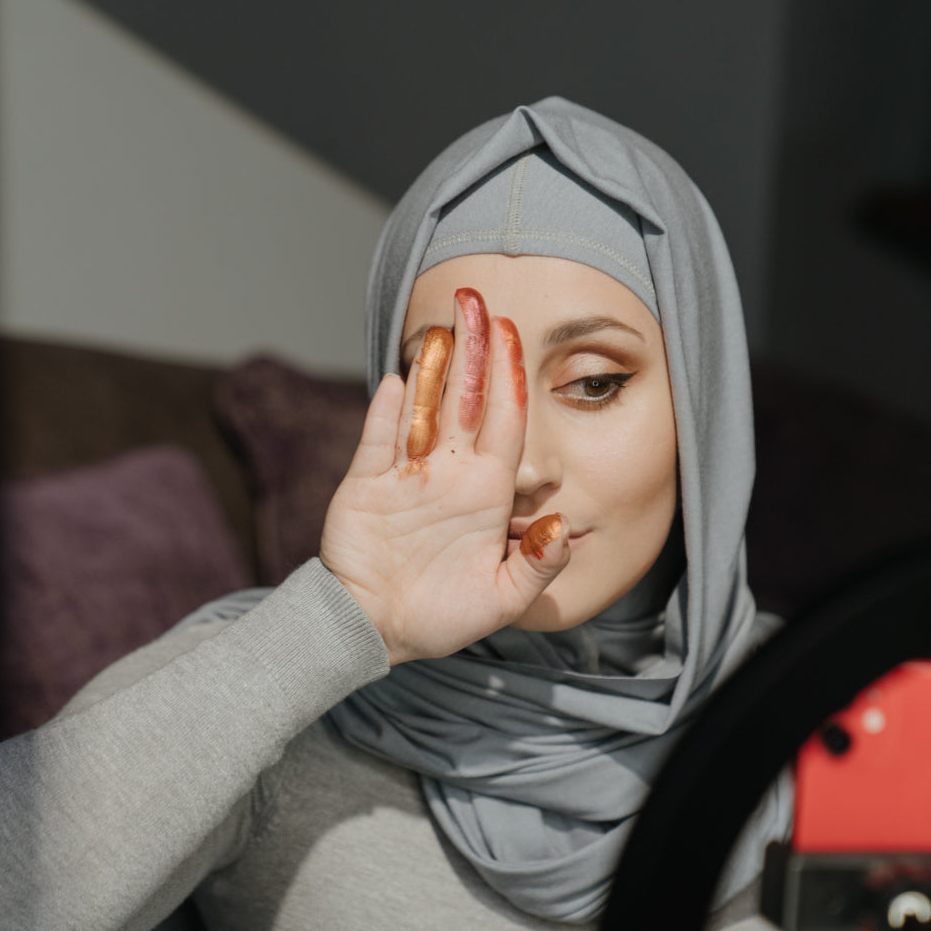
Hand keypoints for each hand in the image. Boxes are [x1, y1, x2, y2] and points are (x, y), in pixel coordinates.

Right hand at [320, 288, 569, 664]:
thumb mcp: (506, 598)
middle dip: (473, 350)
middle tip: (475, 300)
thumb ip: (541, 563)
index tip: (512, 330)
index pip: (505, 421)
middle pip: (466, 399)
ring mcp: (405, 475)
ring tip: (439, 328)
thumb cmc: (443, 616)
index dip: (510, 376)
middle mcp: (449, 472)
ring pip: (421, 408)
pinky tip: (395, 379)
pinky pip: (377, 440)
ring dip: (429, 370)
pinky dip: (385, 412)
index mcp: (486, 491)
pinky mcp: (365, 485)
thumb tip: (565, 524)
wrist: (376, 630)